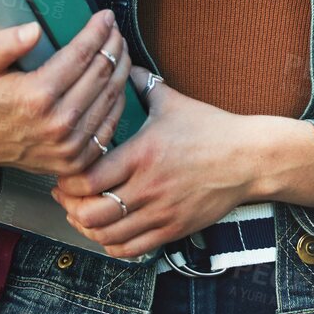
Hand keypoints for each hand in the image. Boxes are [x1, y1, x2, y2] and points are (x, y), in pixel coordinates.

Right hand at [0, 8, 133, 176]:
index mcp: (36, 96)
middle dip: (113, 46)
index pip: (81, 55)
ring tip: (120, 51)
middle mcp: (57, 122)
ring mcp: (69, 145)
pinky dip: (118, 101)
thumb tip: (34, 29)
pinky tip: (116, 83)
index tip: (105, 17)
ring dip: (121, 70)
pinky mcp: (76, 161)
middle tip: (115, 31)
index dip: (97, 32)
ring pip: (111, 99)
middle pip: (101, 74)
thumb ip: (5, 45)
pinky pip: (109, 127)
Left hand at [50, 68, 259, 258]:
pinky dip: (111, 244)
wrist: (249, 158)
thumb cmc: (211, 128)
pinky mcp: (174, 230)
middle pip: (91, 213)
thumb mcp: (173, 101)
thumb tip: (122, 63)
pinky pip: (131, 249)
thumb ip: (142, 84)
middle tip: (64, 195)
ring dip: (87, 227)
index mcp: (142, 154)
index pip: (88, 179)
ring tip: (81, 213)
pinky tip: (107, 231)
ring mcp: (162, 212)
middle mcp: (149, 187)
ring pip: (108, 235)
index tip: (64, 172)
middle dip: (70, 206)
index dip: (67, 181)